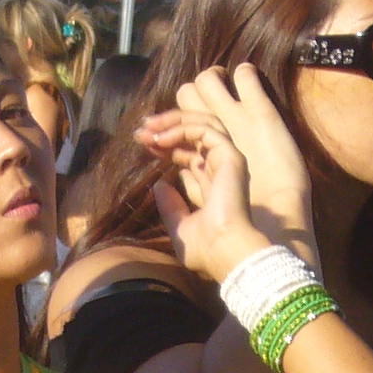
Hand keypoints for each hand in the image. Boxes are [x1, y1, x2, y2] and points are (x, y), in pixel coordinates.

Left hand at [140, 65, 315, 265]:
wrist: (223, 251)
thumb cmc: (205, 248)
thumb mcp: (179, 227)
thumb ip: (170, 207)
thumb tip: (159, 186)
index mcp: (212, 184)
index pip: (190, 153)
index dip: (166, 144)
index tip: (144, 143)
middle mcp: (221, 169)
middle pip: (195, 135)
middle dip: (166, 128)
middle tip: (142, 130)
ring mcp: (228, 160)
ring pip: (203, 124)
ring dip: (173, 121)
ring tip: (148, 128)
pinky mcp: (230, 155)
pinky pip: (206, 130)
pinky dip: (182, 129)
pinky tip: (161, 140)